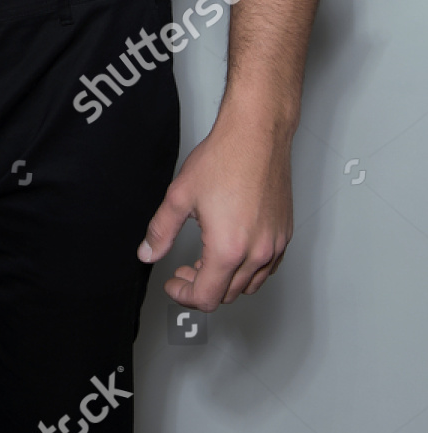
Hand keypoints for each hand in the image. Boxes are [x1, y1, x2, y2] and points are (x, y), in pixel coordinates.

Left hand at [136, 107, 293, 309]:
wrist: (257, 135)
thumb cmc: (224, 159)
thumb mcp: (180, 196)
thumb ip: (161, 231)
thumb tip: (147, 254)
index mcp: (228, 249)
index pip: (206, 297)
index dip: (183, 296)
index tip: (173, 283)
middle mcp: (257, 253)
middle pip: (228, 295)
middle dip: (201, 287)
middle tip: (184, 269)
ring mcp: (275, 245)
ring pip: (249, 285)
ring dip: (225, 281)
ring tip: (205, 261)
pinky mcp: (285, 234)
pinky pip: (267, 268)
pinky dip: (247, 270)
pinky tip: (231, 252)